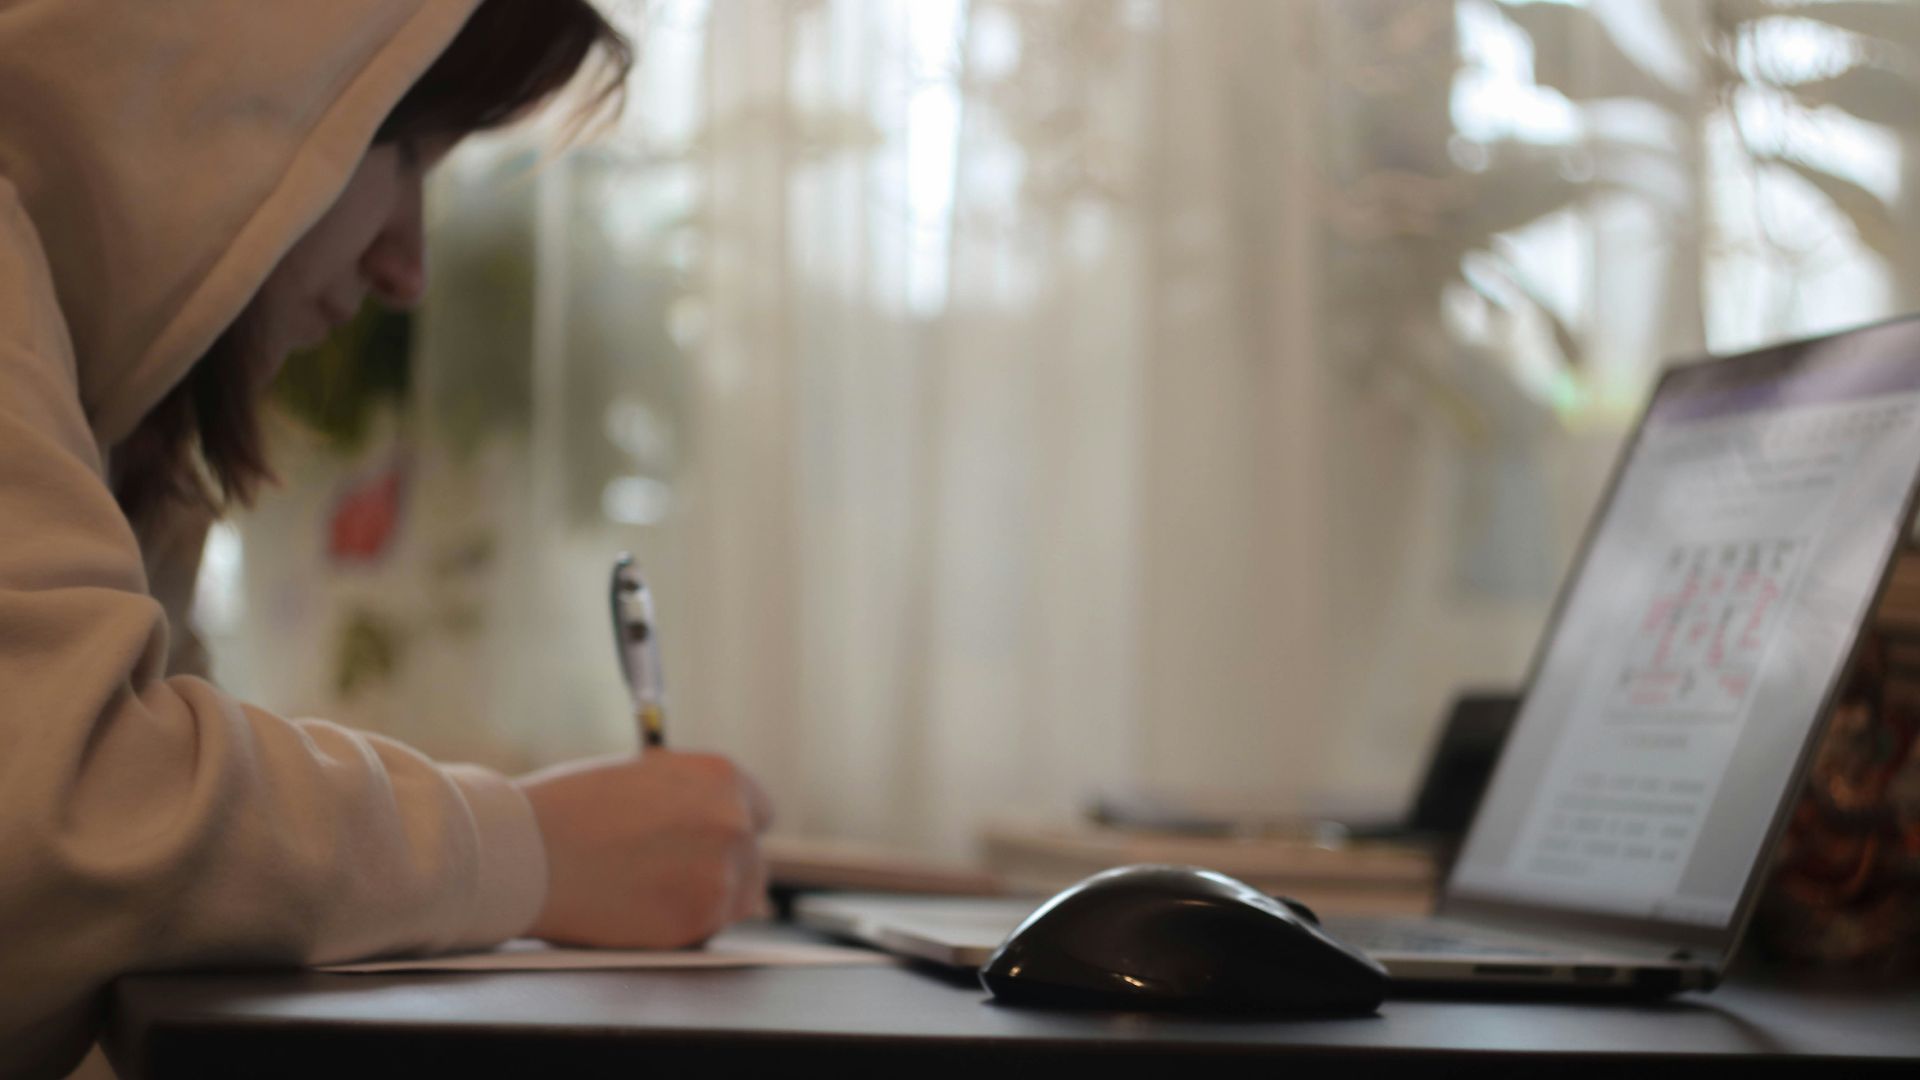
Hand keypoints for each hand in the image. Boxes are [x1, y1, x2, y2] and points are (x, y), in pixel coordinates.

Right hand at [514, 751, 773, 948]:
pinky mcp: (699, 917)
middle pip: (752, 859)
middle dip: (721, 869)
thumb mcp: (645, 777)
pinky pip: (710, 929)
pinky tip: (643, 910)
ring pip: (739, 898)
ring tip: (653, 893)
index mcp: (720, 776)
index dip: (732, 831)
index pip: (758, 812)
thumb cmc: (570, 809)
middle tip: (674, 877)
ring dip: (707, 899)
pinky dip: (685, 927)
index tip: (711, 845)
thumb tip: (713, 821)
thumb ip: (689, 798)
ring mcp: (721, 871)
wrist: (527, 850)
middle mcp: (732, 820)